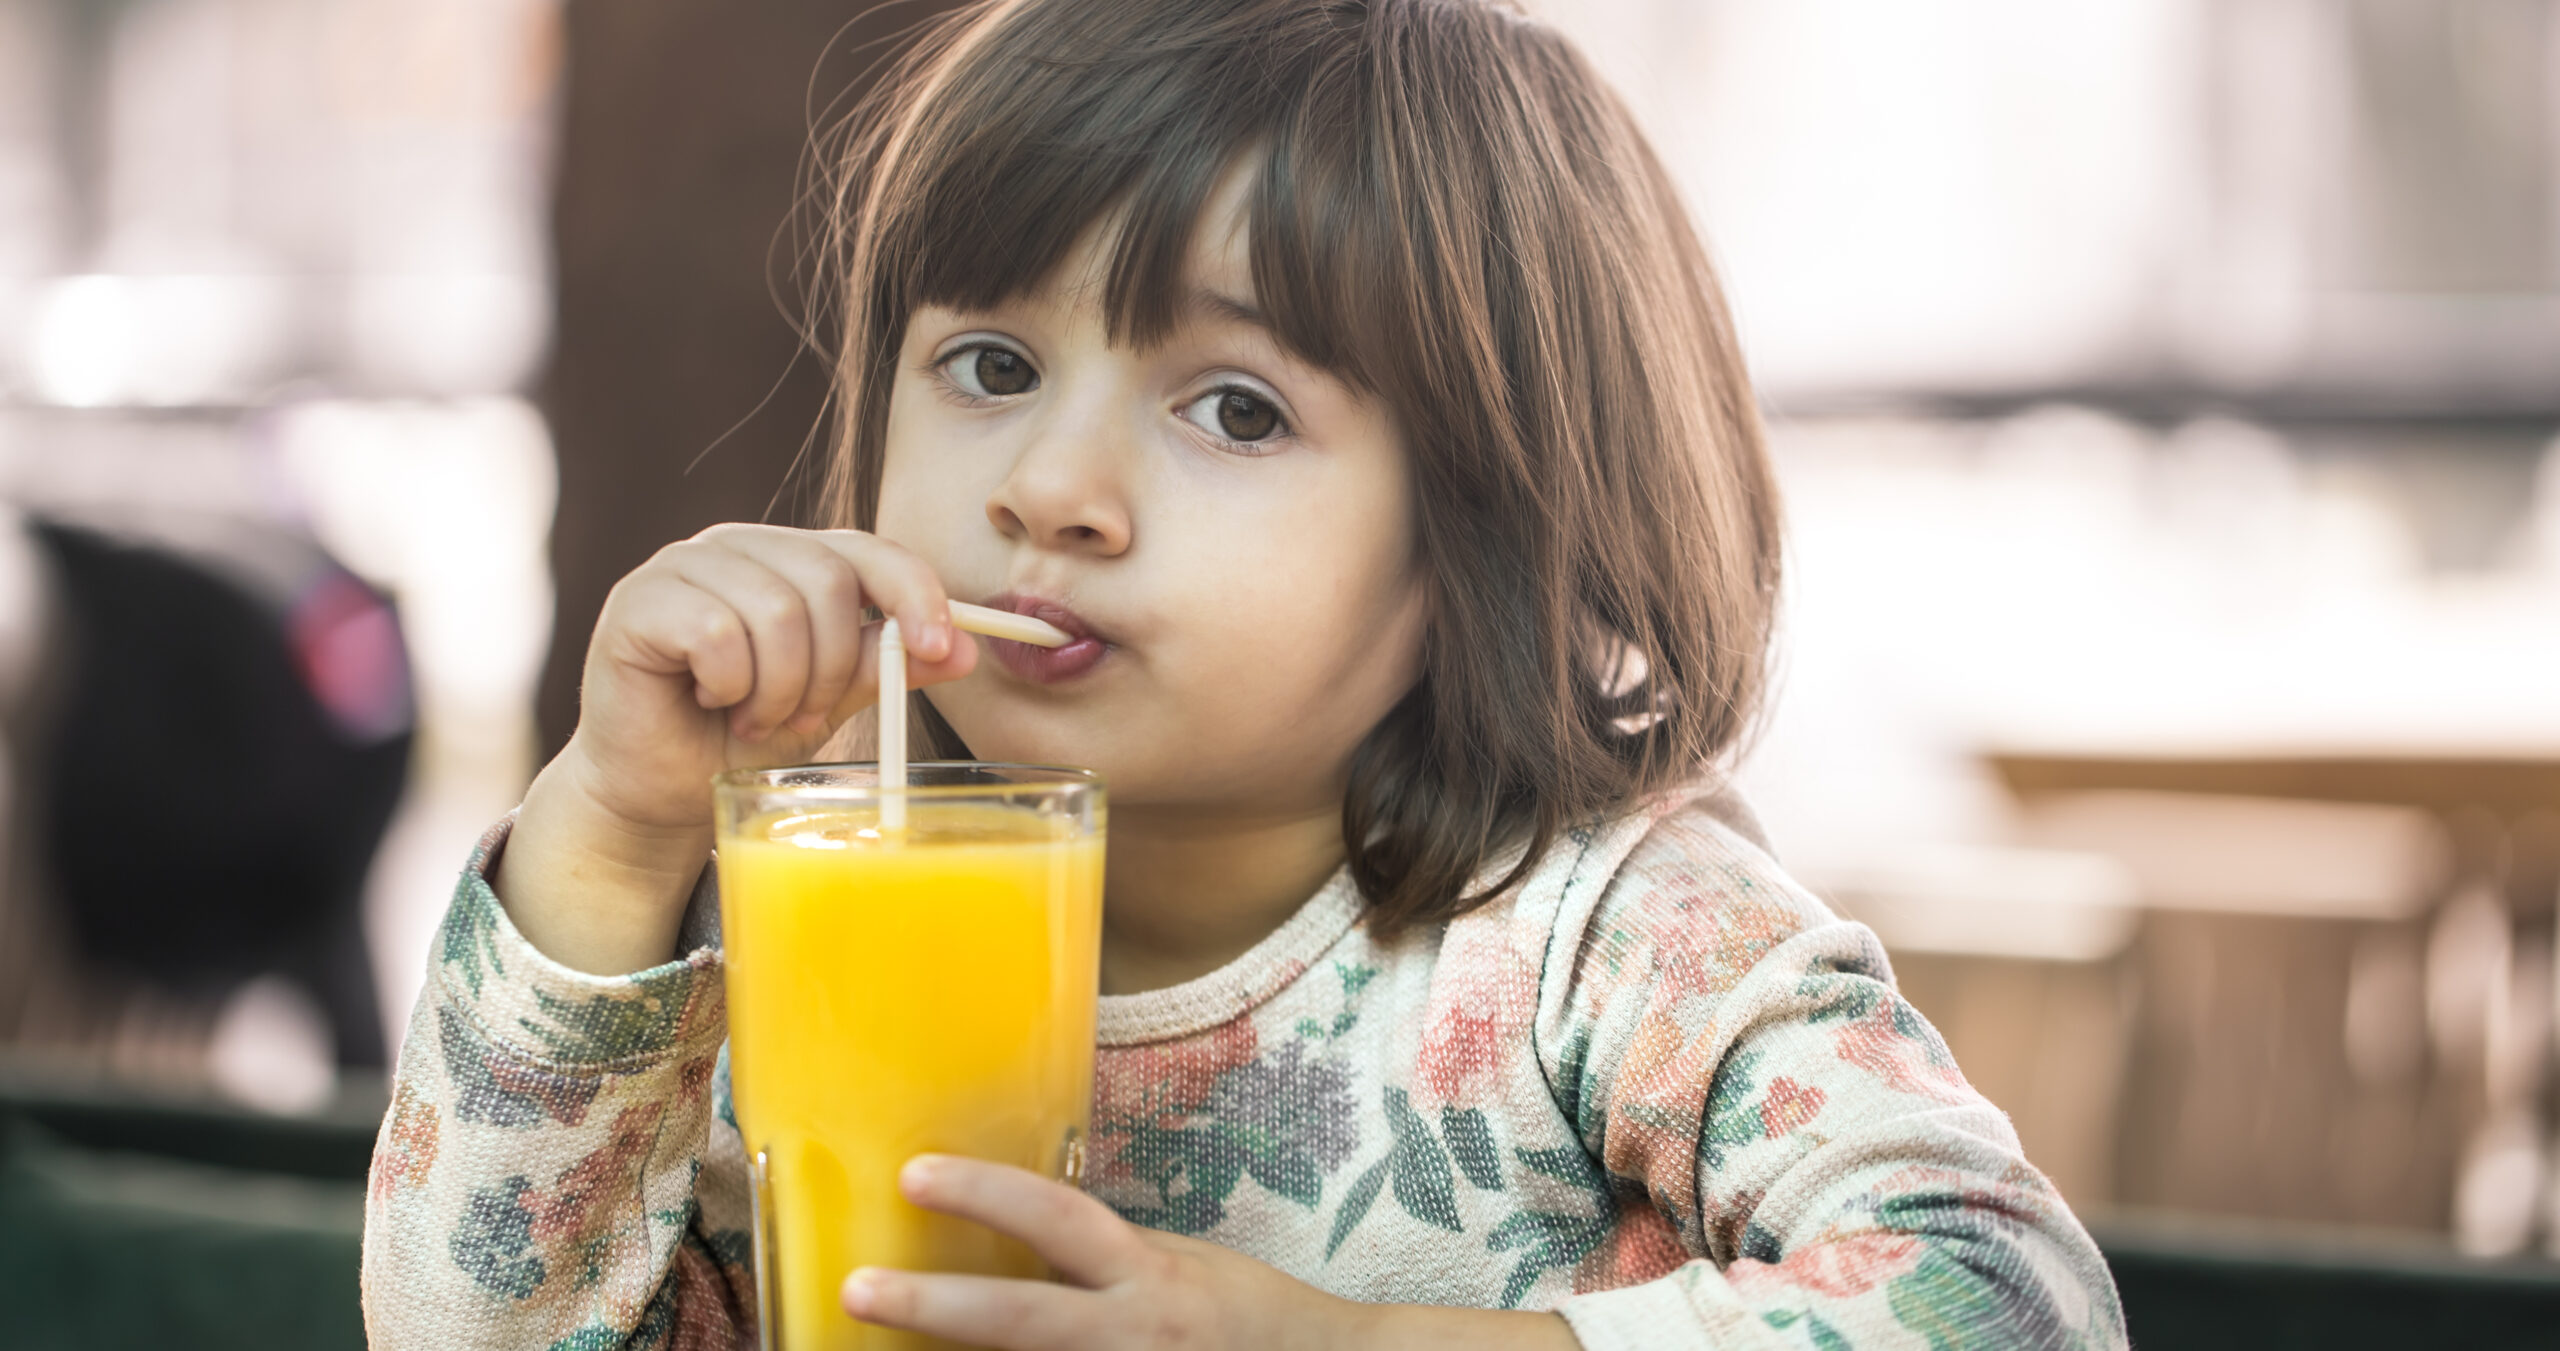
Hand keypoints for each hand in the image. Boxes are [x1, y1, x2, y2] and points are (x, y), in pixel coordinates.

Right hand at [498, 524, 977, 973]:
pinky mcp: (638, 602)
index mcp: (790, 557)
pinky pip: (714, 633)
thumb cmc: (742, 738)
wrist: (662, 790)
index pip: (869, 549)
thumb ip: (888, 666)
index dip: (914, 593)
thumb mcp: (832, 699)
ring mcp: (682, 566)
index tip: (942, 648)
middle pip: (826, 579)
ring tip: (756, 718)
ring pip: (775, 610)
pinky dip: (729, 686)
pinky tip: (711, 704)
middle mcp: (738, 546)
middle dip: (833, 667)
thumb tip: (966, 647)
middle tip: (806, 716)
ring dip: (779, 688)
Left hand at [843, 1156, 1580, 1350]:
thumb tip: (1017, 1240)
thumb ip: (1105, 1260)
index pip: (1057, 1218)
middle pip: (1020, 1320)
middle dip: (932, 1308)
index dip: (985, 1194)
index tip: (914, 1173)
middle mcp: (1137, 1333)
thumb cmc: (1248, 1317)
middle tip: (857, 1291)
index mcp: (1148, 1274)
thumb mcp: (1180, 1265)